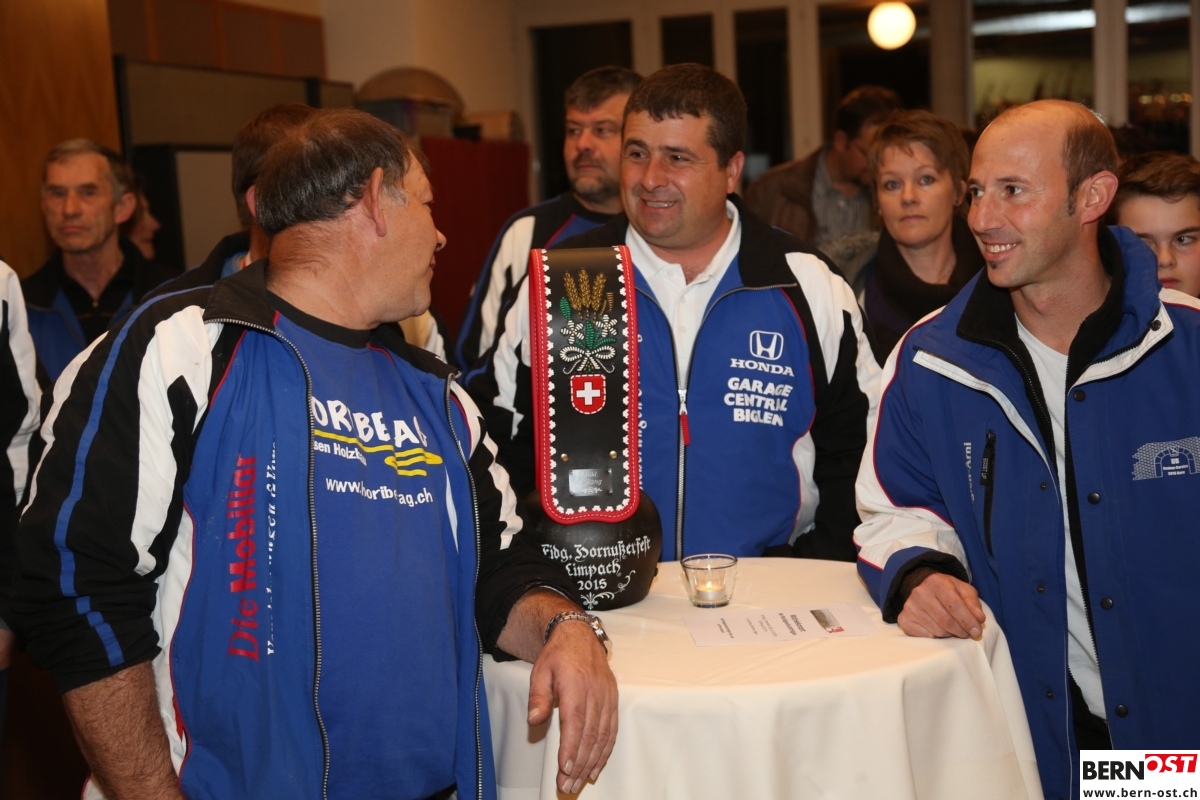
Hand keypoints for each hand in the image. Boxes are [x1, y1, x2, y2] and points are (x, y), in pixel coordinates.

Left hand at [527, 621, 617, 793]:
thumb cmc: (557, 655)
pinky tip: (596, 766)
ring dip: (592, 762)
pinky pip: (612, 729)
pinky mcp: (613, 700)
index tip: (564, 768)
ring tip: (580, 781)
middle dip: (579, 763)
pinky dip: (605, 751)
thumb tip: (534, 719)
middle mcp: (595, 692)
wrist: (579, 636)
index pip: (575, 722)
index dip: (571, 747)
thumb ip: (538, 696)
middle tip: (568, 784)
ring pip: (602, 735)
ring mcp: (607, 696)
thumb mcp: (540, 671)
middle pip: (589, 734)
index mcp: (576, 684)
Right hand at [898, 572, 985, 638]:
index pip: (954, 606)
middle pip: (946, 621)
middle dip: (961, 631)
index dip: (968, 621)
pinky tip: (939, 629)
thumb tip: (979, 619)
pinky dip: (936, 637)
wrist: (922, 586)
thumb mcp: (963, 590)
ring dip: (950, 634)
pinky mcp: (904, 620)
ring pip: (937, 631)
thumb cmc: (947, 590)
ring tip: (953, 629)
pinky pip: (925, 637)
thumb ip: (973, 603)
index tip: (977, 631)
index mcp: (936, 582)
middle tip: (967, 633)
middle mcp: (919, 593)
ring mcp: (910, 607)